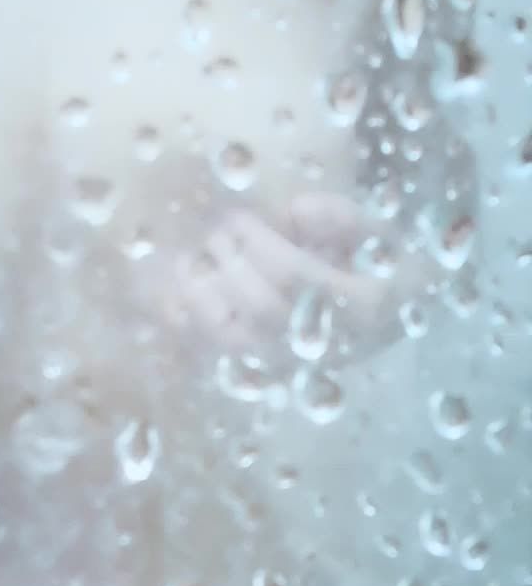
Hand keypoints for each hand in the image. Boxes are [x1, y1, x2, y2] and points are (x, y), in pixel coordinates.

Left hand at [162, 192, 427, 362]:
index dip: (260, 243)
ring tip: (193, 259)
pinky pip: (225, 356)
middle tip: (216, 232)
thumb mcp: (378, 232)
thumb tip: (296, 210)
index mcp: (362, 305)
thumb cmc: (385, 267)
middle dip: (232, 263)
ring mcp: (300, 365)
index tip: (239, 216)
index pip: (295, 275)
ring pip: (237, 339)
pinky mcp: (275, 375)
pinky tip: (185, 292)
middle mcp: (330, 342)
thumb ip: (340, 216)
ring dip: (206, 294)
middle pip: (263, 306)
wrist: (400, 318)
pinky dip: (199, 324)